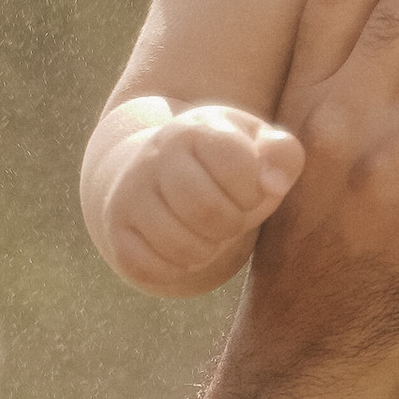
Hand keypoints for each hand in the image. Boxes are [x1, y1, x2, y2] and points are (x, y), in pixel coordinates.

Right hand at [102, 101, 305, 291]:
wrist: (156, 170)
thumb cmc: (223, 164)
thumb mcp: (256, 147)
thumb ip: (282, 154)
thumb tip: (272, 184)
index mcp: (197, 129)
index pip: (238, 166)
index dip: (254, 191)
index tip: (247, 190)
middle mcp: (156, 156)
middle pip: (207, 210)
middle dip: (230, 224)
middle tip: (228, 218)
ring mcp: (130, 193)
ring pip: (178, 244)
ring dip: (205, 251)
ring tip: (206, 234)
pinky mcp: (116, 230)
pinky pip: (146, 267)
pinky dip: (173, 269)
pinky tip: (181, 251)